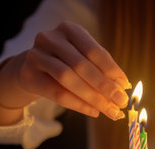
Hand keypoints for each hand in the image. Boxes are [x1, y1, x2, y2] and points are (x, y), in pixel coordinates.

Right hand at [13, 21, 129, 119]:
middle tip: (121, 102)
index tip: (125, 87)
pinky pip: (57, 93)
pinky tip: (94, 112)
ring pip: (68, 79)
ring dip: (93, 98)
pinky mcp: (28, 75)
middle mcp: (51, 38)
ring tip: (110, 111)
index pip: (95, 51)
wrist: (35, 69)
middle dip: (105, 87)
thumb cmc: (68, 64)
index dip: (112, 70)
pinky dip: (79, 105)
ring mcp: (36, 55)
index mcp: (70, 30)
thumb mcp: (86, 61)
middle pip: (82, 66)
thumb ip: (103, 71)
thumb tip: (123, 87)